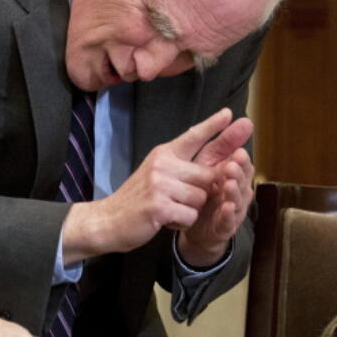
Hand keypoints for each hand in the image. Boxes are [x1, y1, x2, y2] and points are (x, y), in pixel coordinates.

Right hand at [61, 109, 251, 263]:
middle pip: (208, 176)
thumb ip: (181, 168)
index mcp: (163, 154)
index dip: (212, 125)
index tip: (229, 113)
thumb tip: (216, 168)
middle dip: (201, 193)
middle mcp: (162, 164)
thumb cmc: (138, 200)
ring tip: (168, 210)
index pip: (192, 136)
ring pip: (201, 198)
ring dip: (190, 210)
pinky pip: (190, 216)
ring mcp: (160, 184)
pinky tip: (164, 220)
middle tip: (178, 201)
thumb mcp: (156, 174)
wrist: (108, 220)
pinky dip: (181, 223)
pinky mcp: (159, 206)